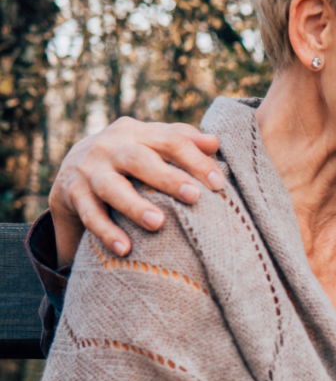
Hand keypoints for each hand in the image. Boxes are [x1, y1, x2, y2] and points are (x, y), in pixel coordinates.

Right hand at [49, 117, 223, 265]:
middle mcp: (110, 147)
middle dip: (167, 178)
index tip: (218, 183)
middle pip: (139, 160)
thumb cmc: (129, 156)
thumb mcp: (152, 143)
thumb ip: (182, 140)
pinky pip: (90, 215)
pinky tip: (124, 249)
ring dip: (134, 205)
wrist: (72, 169)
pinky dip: (106, 232)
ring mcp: (89, 170)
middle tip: (193, 196)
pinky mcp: (73, 194)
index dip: (195, 160)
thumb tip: (215, 142)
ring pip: (111, 187)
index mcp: (136, 131)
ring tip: (157, 223)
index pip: (169, 140)